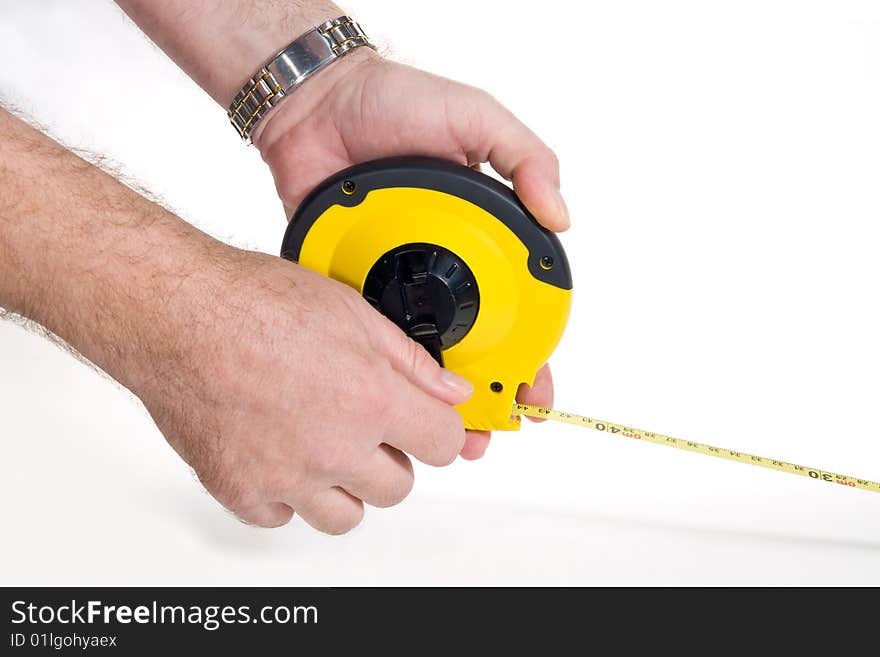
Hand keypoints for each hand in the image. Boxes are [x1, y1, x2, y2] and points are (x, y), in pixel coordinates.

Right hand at [136, 247, 472, 531]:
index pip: (444, 445)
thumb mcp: (352, 313)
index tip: (427, 425)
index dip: (440, 431)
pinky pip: (282, 518)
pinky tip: (277, 455)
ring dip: (343, 486)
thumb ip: (412, 362)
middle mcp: (333, 447)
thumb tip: (452, 392)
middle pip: (398, 487)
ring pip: (345, 516)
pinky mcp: (241, 492)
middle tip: (363, 426)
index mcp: (371, 400)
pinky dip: (285, 495)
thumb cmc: (252, 303)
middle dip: (388, 458)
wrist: (176, 314)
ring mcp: (286, 477)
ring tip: (321, 444)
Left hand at [254, 51, 565, 458]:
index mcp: (481, 234)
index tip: (536, 393)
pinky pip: (372, 333)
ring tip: (453, 436)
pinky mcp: (353, 282)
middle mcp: (441, 263)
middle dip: (489, 394)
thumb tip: (561, 219)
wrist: (314, 105)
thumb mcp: (474, 118)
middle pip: (474, 343)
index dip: (531, 351)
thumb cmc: (394, 104)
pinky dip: (385, 372)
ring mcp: (395, 277)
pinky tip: (396, 403)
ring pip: (423, 354)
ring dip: (440, 399)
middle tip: (494, 430)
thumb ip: (525, 158)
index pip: (517, 305)